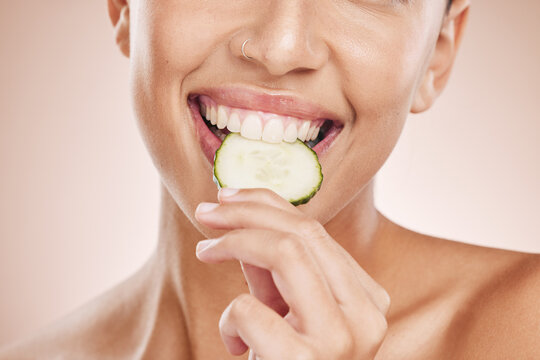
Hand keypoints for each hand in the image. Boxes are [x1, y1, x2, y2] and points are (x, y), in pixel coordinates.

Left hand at [194, 188, 389, 359]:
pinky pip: (251, 311)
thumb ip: (272, 268)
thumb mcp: (286, 312)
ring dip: (235, 241)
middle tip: (207, 210)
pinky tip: (233, 345)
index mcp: (366, 299)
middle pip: (303, 232)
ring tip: (205, 250)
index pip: (316, 231)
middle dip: (246, 211)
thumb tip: (237, 215)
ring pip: (286, 251)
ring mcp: (343, 339)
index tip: (228, 197)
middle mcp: (366, 316)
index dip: (267, 204)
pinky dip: (230, 319)